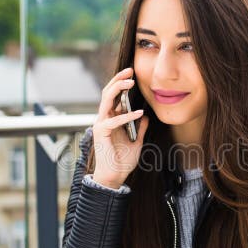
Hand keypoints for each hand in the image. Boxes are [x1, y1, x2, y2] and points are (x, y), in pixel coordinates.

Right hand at [92, 67, 149, 188]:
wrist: (115, 177)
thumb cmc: (123, 161)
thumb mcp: (137, 141)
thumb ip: (140, 128)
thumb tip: (146, 116)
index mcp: (111, 119)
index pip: (114, 96)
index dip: (121, 84)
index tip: (133, 74)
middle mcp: (104, 119)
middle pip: (108, 92)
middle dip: (118, 79)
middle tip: (130, 70)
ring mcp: (101, 124)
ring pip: (106, 100)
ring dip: (118, 89)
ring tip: (131, 82)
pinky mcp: (101, 133)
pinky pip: (114, 121)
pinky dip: (127, 116)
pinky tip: (139, 113)